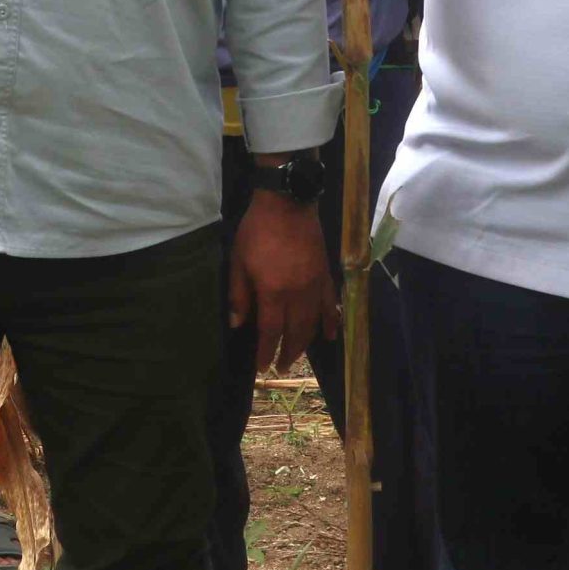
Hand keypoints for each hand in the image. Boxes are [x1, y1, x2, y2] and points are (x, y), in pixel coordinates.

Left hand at [230, 187, 336, 373]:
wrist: (287, 202)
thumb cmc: (256, 230)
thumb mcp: (238, 260)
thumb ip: (239, 294)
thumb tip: (237, 323)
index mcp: (273, 291)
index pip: (270, 330)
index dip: (266, 351)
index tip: (262, 366)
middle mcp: (297, 293)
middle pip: (295, 331)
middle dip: (287, 352)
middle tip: (281, 366)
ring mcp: (315, 285)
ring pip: (313, 322)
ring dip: (306, 342)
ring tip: (298, 355)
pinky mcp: (325, 274)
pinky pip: (330, 304)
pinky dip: (331, 322)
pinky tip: (329, 335)